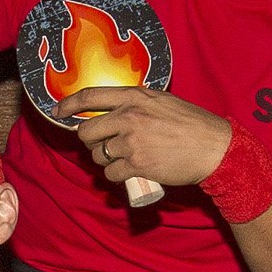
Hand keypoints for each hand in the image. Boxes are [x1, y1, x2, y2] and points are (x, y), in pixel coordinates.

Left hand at [61, 87, 237, 193]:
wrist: (213, 147)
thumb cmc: (192, 124)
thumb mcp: (162, 101)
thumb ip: (137, 103)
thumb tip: (114, 111)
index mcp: (134, 97)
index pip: (89, 96)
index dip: (68, 104)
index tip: (58, 111)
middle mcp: (129, 117)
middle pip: (86, 132)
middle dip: (90, 141)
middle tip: (103, 145)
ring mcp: (131, 142)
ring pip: (99, 155)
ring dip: (107, 160)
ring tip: (126, 158)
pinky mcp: (137, 164)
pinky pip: (111, 173)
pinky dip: (117, 175)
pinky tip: (130, 171)